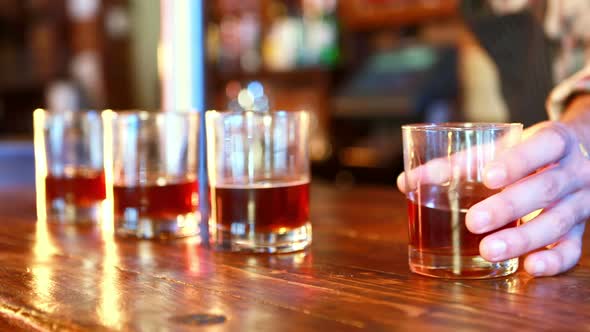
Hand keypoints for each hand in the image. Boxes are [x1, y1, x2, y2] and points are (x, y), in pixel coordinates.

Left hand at [466, 120, 589, 276]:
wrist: (580, 154)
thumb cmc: (526, 152)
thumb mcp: (500, 147)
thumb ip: (458, 163)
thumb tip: (406, 181)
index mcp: (555, 140)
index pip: (544, 145)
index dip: (518, 161)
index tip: (488, 176)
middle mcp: (574, 171)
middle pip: (546, 188)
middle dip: (509, 206)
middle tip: (474, 221)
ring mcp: (580, 202)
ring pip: (558, 222)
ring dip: (523, 239)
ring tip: (488, 250)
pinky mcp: (580, 230)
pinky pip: (572, 249)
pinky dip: (553, 261)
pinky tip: (528, 267)